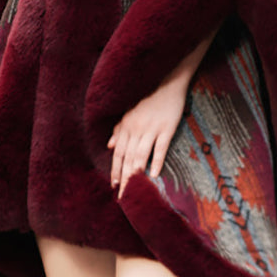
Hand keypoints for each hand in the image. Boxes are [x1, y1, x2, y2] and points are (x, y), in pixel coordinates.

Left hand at [108, 75, 188, 197]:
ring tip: (135, 189)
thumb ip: (119, 128)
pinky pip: (160, 147)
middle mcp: (136, 128)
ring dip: (136, 173)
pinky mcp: (167, 127)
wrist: (167, 80)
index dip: (115, 170)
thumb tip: (109, 145)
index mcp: (126, 125)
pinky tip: (154, 174)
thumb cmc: (148, 96)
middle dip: (124, 178)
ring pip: (141, 155)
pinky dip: (156, 161)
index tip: (114, 186)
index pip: (118, 153)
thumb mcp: (129, 111)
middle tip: (123, 196)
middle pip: (127, 158)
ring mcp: (152, 128)